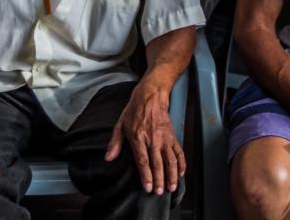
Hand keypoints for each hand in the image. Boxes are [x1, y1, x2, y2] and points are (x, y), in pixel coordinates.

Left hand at [105, 80, 185, 194]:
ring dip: (172, 175)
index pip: (143, 160)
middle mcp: (153, 139)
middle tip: (159, 193)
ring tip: (171, 188)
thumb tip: (108, 158)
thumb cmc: (134, 110)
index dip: (146, 175)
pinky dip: (181, 163)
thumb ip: (115, 143)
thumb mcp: (120, 124)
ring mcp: (164, 138)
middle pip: (157, 163)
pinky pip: (178, 152)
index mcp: (138, 137)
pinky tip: (181, 173)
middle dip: (159, 180)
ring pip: (170, 160)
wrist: (151, 96)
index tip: (147, 187)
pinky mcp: (172, 136)